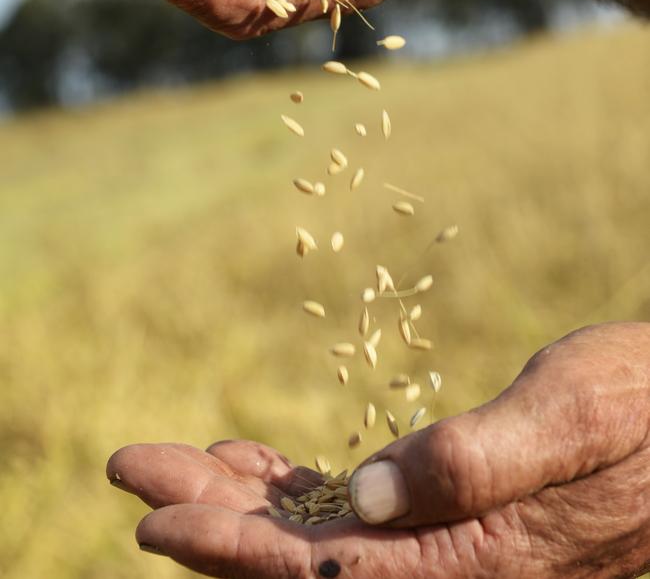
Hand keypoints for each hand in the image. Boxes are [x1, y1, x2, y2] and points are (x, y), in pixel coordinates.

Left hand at [107, 323, 649, 577]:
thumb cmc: (643, 407)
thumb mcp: (574, 416)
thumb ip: (480, 461)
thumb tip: (375, 495)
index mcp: (476, 560)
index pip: (323, 573)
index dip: (230, 546)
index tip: (154, 513)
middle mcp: (453, 569)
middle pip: (301, 562)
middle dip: (210, 518)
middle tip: (133, 469)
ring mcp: (451, 545)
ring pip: (320, 537)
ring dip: (243, 502)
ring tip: (178, 463)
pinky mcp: (454, 509)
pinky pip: (356, 513)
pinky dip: (297, 490)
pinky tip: (257, 466)